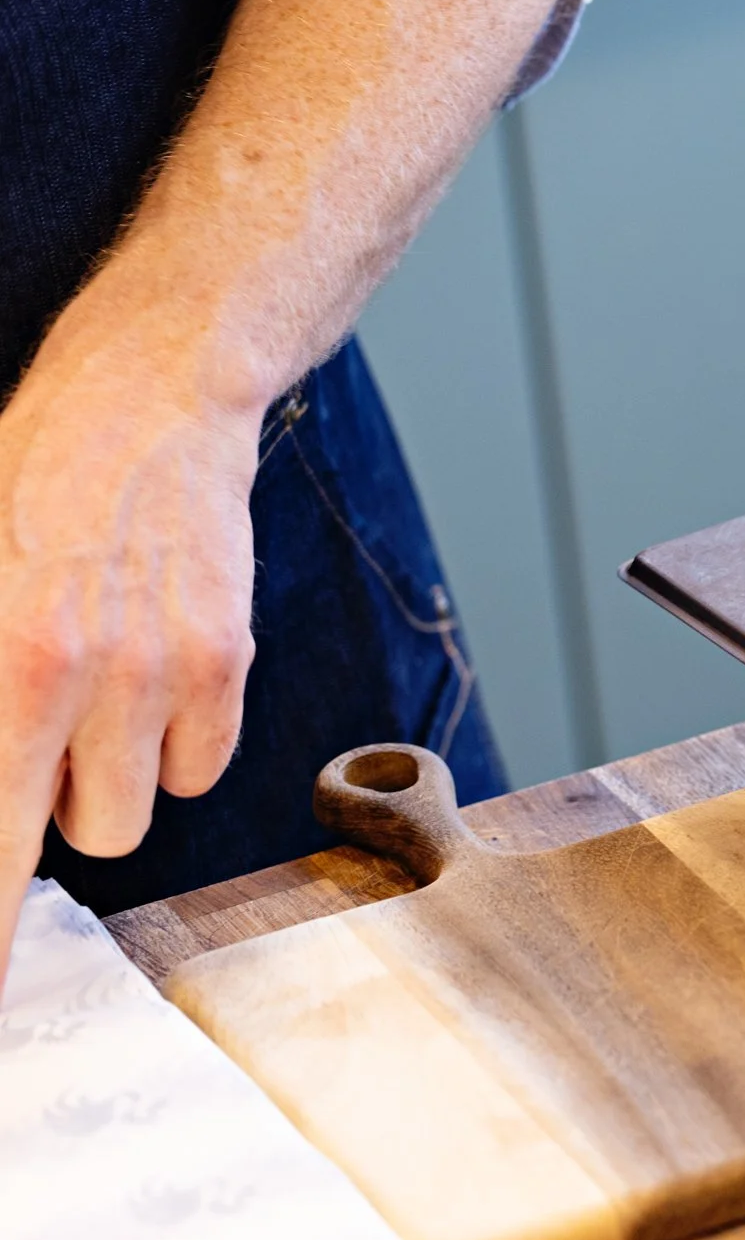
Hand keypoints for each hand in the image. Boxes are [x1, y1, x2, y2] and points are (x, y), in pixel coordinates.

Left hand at [0, 343, 258, 993]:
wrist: (148, 403)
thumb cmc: (32, 484)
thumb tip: (6, 777)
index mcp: (7, 663)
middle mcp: (84, 677)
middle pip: (86, 836)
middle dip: (61, 806)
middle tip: (46, 732)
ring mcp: (168, 669)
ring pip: (146, 805)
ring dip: (119, 774)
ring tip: (100, 694)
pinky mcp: (227, 655)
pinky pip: (206, 761)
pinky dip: (180, 738)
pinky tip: (154, 669)